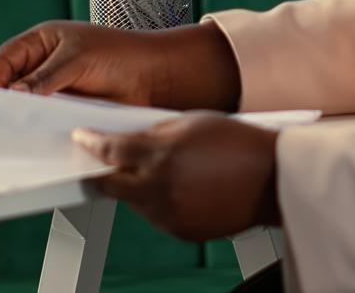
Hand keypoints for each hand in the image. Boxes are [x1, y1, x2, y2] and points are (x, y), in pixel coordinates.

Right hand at [0, 21, 241, 109]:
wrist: (154, 78)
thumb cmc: (120, 54)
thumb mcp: (77, 60)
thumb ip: (44, 78)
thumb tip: (13, 94)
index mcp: (41, 42)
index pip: (4, 59)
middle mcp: (44, 66)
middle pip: (10, 84)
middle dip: (4, 100)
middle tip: (0, 118)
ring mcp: (55, 89)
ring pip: (26, 106)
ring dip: (24, 116)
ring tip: (19, 129)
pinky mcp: (67, 110)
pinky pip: (45, 120)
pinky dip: (41, 127)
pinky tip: (39, 135)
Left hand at [73, 114, 279, 240]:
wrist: (273, 179)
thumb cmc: (239, 144)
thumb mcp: (191, 122)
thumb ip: (152, 133)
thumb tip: (124, 140)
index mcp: (161, 156)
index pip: (111, 151)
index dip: (91, 143)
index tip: (82, 138)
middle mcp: (160, 189)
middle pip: (112, 184)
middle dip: (105, 172)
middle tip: (103, 162)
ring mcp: (170, 215)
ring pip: (134, 202)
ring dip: (135, 188)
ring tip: (159, 171)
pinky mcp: (181, 232)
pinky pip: (156, 217)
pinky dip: (157, 203)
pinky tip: (177, 187)